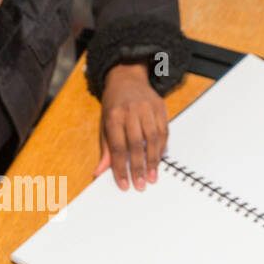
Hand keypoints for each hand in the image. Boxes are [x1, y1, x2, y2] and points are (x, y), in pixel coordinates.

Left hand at [94, 63, 167, 190]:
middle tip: (141, 185)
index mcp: (113, 115)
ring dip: (153, 160)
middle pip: (136, 144)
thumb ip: (106, 150)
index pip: (117, 147)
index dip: (120, 168)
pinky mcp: (160, 106)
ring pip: (153, 138)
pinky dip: (162, 147)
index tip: (125, 184)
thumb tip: (99, 173)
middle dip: (139, 167)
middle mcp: (130, 110)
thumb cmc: (114, 105)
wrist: (127, 78)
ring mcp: (147, 107)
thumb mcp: (104, 125)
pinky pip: (164, 130)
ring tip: (152, 177)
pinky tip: (159, 159)